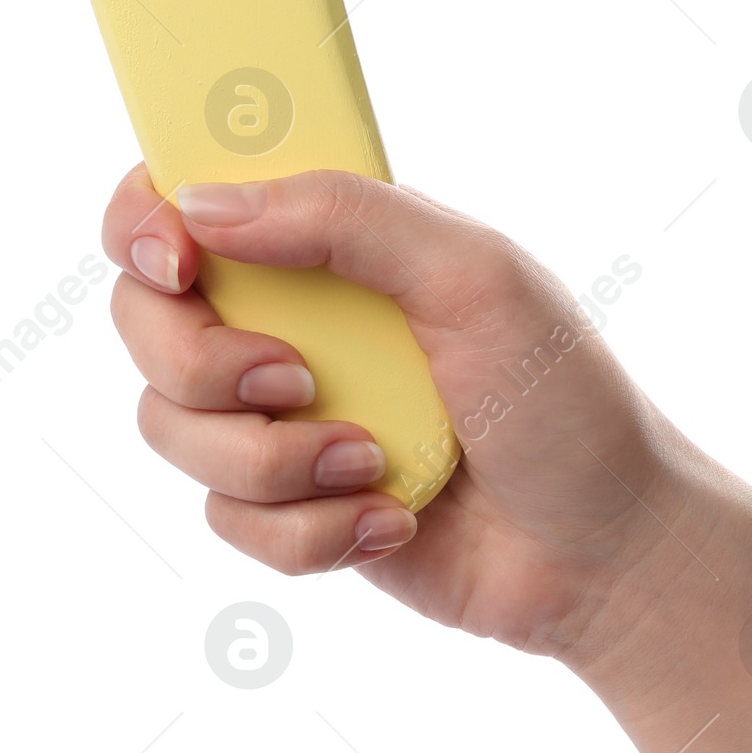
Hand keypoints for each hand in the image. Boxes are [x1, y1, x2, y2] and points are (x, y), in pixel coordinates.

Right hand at [102, 165, 722, 662]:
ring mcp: (284, 414)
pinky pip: (226, 520)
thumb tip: (204, 203)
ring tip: (375, 465)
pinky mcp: (289, 506)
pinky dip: (308, 530)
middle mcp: (292, 317)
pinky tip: (389, 518)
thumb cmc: (563, 398)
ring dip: (272, 461)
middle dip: (203, 366)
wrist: (606, 556)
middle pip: (146, 322)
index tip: (176, 261)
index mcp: (332, 239)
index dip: (146, 220)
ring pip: (172, 428)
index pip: (188, 197)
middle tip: (297, 381)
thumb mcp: (473, 278)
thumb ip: (344, 219)